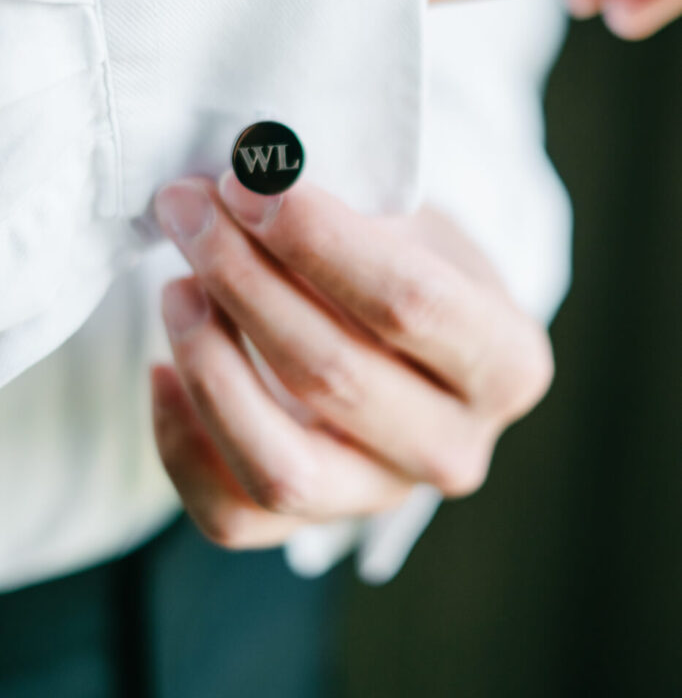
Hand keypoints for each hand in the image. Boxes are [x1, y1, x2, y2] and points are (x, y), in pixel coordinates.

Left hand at [151, 174, 552, 549]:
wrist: (419, 333)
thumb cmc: (417, 263)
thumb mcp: (412, 218)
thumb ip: (350, 203)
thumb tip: (252, 175)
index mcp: (506, 363)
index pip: (410, 303)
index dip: (318, 241)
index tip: (247, 185)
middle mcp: (457, 447)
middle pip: (334, 376)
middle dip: (245, 281)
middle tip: (189, 212)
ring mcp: (385, 496)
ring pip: (282, 467)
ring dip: (211, 366)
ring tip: (177, 288)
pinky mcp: (317, 523)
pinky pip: (231, 512)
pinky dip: (180, 441)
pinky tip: (164, 368)